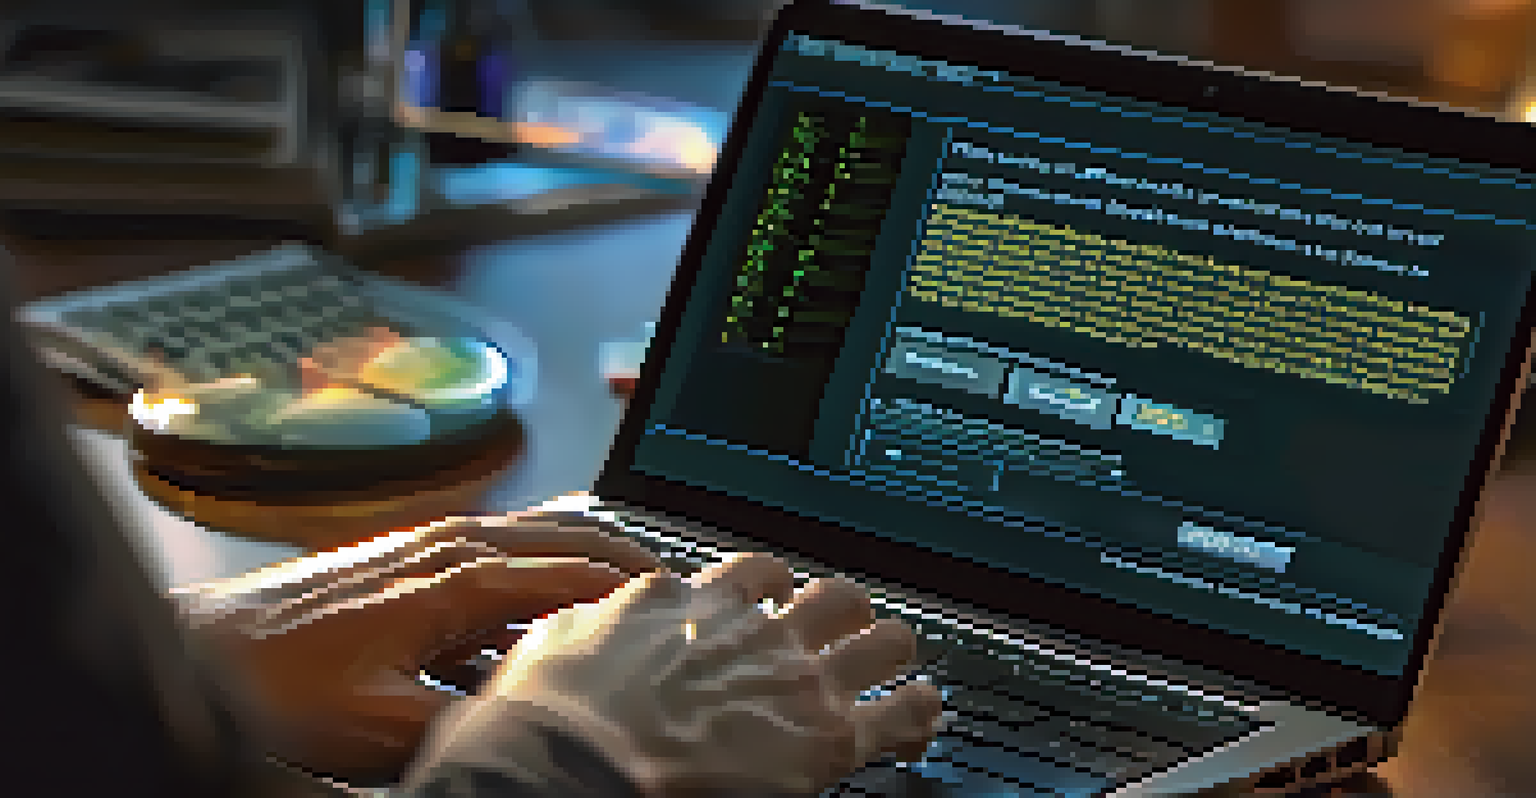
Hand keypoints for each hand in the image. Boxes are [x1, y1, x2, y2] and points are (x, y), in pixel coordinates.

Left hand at [175, 510, 662, 783]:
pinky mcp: (412, 556)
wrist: (202, 651)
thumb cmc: (278, 686)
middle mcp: (453, 542)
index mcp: (458, 575)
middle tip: (682, 591)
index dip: (640, 589)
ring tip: (635, 591)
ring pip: (541, 532)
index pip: (579, 570)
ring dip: (591, 556)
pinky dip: (547, 567)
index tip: (688, 607)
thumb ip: (471, 724)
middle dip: (633, 558)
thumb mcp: (385, 730)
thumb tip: (535, 724)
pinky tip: (551, 610)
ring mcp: (432, 542)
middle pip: (573, 532)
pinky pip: (505, 548)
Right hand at [480, 552, 944, 795]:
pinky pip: (902, 710)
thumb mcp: (555, 641)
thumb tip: (591, 622)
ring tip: (895, 661)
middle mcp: (753, 626)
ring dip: (891, 647)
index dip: (769, 587)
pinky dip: (919, 711)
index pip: (750, 574)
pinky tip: (924, 715)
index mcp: (686, 598)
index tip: (772, 600)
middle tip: (840, 629)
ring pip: (883, 635)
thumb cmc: (551, 718)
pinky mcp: (827, 735)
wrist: (572, 767)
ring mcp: (796, 676)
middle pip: (830, 594)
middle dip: (841, 610)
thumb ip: (594, 624)